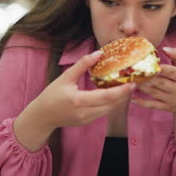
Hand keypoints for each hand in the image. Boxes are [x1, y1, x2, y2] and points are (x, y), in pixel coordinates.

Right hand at [14, 50, 134, 150]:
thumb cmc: (52, 95)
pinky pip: (103, 112)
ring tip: (126, 87)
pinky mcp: (87, 122)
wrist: (43, 116)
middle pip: (111, 105)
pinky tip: (114, 95)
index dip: (121, 91)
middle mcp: (84, 112)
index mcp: (79, 100)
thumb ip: (83, 64)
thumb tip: (99, 52)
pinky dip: (110, 104)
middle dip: (124, 95)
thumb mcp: (66, 77)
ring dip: (118, 100)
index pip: (106, 97)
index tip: (132, 83)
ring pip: (109, 110)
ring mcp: (86, 119)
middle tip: (132, 82)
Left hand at [133, 47, 175, 115]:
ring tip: (131, 79)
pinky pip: (152, 105)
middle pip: (160, 82)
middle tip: (134, 71)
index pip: (172, 72)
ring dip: (141, 86)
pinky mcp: (166, 108)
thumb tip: (164, 48)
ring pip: (154, 92)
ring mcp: (172, 100)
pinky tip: (133, 97)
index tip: (149, 64)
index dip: (160, 68)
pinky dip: (142, 102)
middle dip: (146, 77)